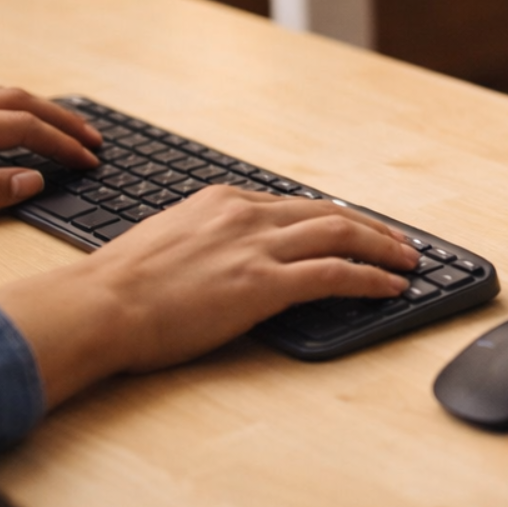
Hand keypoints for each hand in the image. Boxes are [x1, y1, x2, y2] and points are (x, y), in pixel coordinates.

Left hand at [0, 87, 102, 230]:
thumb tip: (33, 180)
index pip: (24, 128)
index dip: (63, 144)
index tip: (91, 161)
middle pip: (20, 101)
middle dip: (63, 119)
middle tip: (94, 139)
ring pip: (0, 95)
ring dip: (40, 110)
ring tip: (66, 129)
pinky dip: (14, 110)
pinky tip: (15, 128)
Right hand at [0, 187, 420, 405]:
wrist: (98, 305)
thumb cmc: (118, 287)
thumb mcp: (168, 244)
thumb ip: (206, 243)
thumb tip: (227, 262)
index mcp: (221, 201)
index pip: (294, 205)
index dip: (333, 220)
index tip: (355, 231)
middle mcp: (245, 214)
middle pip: (329, 213)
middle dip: (372, 228)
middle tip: (401, 243)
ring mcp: (257, 246)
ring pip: (342, 235)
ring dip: (384, 248)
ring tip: (409, 263)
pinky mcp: (264, 283)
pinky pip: (335, 274)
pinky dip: (371, 278)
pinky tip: (390, 286)